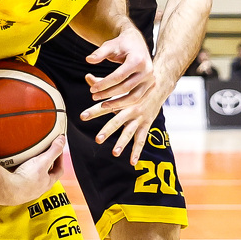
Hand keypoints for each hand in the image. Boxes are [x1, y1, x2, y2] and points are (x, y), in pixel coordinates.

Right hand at [0, 135, 64, 206]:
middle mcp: (39, 188)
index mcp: (48, 182)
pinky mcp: (16, 189)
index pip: (59, 169)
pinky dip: (20, 171)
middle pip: (46, 174)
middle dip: (45, 163)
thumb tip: (62, 140)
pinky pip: (20, 178)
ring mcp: (27, 190)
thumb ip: (54, 150)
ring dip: (32, 168)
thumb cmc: (26, 178)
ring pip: (33, 177)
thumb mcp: (43, 161)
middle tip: (42, 153)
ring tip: (28, 158)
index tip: (57, 149)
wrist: (7, 190)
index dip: (60, 158)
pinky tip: (15, 166)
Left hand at [81, 26, 157, 163]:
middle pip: (117, 120)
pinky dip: (137, 151)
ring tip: (114, 152)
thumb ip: (102, 81)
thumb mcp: (119, 78)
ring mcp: (139, 117)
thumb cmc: (134, 81)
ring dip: (122, 142)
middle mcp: (131, 108)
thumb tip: (87, 77)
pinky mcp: (146, 124)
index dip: (93, 110)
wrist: (159, 83)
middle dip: (107, 130)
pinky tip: (132, 162)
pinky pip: (141, 139)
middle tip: (97, 139)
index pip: (105, 105)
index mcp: (122, 97)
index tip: (82, 117)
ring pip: (130, 132)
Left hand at [83, 25, 155, 109]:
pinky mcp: (151, 85)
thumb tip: (88, 60)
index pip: (119, 76)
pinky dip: (125, 103)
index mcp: (138, 60)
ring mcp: (151, 79)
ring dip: (117, 103)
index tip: (92, 89)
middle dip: (109, 94)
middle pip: (126, 88)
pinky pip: (138, 98)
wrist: (137, 42)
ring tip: (102, 105)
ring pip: (134, 97)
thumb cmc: (122, 43)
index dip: (104, 84)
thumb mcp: (110, 45)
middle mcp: (147, 71)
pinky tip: (113, 104)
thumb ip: (100, 53)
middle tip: (94, 96)